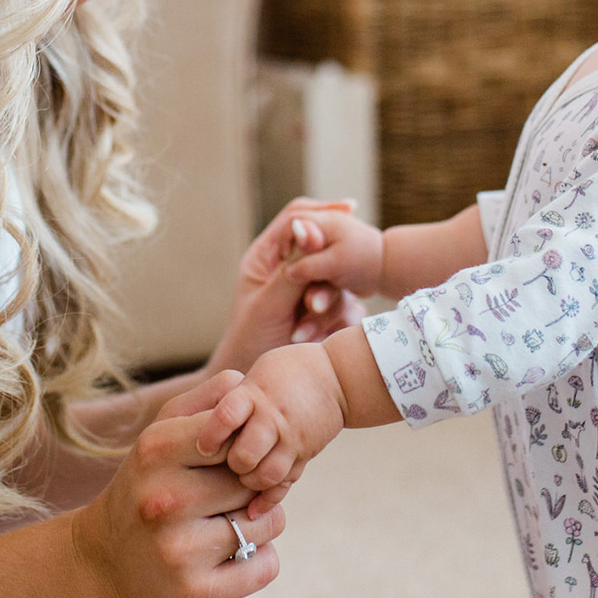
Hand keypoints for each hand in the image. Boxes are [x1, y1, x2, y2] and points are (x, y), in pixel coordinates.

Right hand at [72, 371, 287, 597]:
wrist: (103, 561)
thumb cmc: (145, 484)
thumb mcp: (161, 432)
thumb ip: (207, 400)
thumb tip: (247, 383)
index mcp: (157, 451)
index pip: (240, 435)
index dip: (246, 448)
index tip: (232, 460)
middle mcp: (165, 501)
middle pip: (256, 480)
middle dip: (253, 486)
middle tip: (229, 495)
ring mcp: (179, 551)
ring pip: (269, 523)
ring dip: (261, 522)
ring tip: (228, 522)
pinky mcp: (196, 594)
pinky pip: (266, 566)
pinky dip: (260, 559)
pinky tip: (232, 554)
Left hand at [195, 344, 345, 517]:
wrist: (334, 377)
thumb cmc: (284, 373)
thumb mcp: (254, 377)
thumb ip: (228, 400)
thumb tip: (193, 427)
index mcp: (255, 394)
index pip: (226, 416)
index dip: (210, 436)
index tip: (200, 448)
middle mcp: (272, 418)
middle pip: (243, 455)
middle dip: (228, 466)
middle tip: (217, 468)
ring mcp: (291, 438)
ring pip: (264, 475)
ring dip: (246, 483)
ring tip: (237, 480)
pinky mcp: (303, 454)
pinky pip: (284, 483)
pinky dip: (267, 500)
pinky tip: (251, 510)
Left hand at [206, 199, 366, 378]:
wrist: (254, 385)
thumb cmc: (249, 341)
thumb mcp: (268, 304)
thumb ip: (292, 268)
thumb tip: (310, 228)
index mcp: (268, 257)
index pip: (297, 219)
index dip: (322, 212)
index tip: (349, 211)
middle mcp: (291, 270)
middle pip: (324, 251)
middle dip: (324, 279)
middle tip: (311, 306)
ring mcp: (310, 292)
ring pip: (337, 283)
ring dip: (324, 308)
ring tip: (300, 333)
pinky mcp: (326, 315)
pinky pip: (345, 309)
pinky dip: (331, 324)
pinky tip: (311, 340)